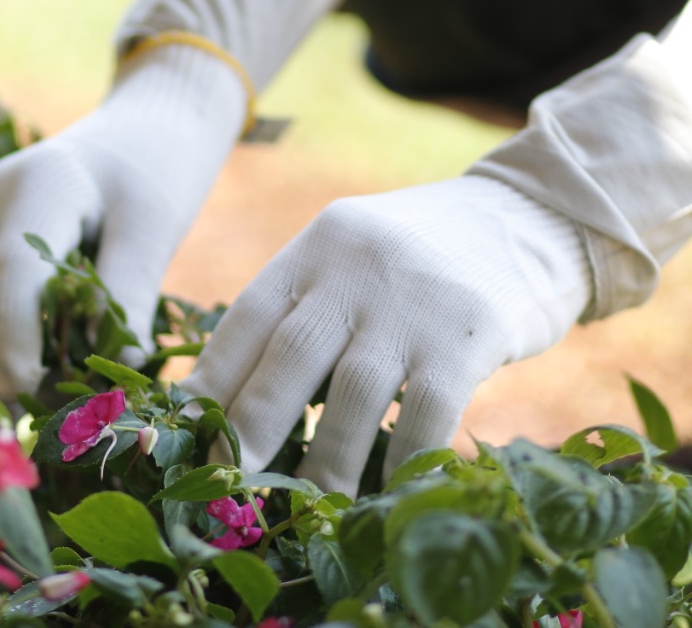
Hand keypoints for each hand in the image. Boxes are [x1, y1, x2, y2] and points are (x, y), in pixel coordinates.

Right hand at [0, 45, 244, 398]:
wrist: (147, 122)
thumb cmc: (159, 165)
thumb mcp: (154, 226)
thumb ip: (130, 292)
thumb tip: (120, 369)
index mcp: (36, 184)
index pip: (11, 272)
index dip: (14, 338)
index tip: (31, 392)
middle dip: (10, 362)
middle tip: (49, 422)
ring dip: (12, 355)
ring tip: (56, 405)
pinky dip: (18, 336)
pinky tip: (50, 371)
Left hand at [181, 175, 592, 495]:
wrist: (531, 217)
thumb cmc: (421, 259)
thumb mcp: (352, 258)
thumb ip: (304, 309)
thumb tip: (236, 395)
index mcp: (317, 248)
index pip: (248, 316)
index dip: (214, 377)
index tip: (190, 428)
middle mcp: (356, 268)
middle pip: (290, 354)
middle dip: (253, 423)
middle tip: (228, 477)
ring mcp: (414, 301)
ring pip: (352, 391)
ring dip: (325, 457)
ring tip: (307, 503)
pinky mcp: (470, 334)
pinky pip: (426, 411)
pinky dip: (401, 459)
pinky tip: (386, 492)